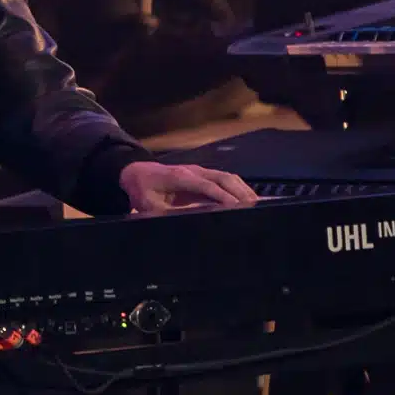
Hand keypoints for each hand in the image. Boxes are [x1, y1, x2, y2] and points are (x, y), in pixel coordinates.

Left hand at [119, 161, 257, 213]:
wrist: (136, 172)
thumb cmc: (142, 190)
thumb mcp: (148, 206)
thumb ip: (166, 214)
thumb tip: (183, 223)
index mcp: (179, 177)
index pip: (207, 186)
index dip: (223, 196)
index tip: (238, 207)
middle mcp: (193, 171)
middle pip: (223, 179)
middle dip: (241, 193)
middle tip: (256, 208)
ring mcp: (199, 171)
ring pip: (227, 177)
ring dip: (243, 190)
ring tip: (258, 206)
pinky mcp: (203, 175)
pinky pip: (224, 180)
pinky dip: (238, 188)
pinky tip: (248, 199)